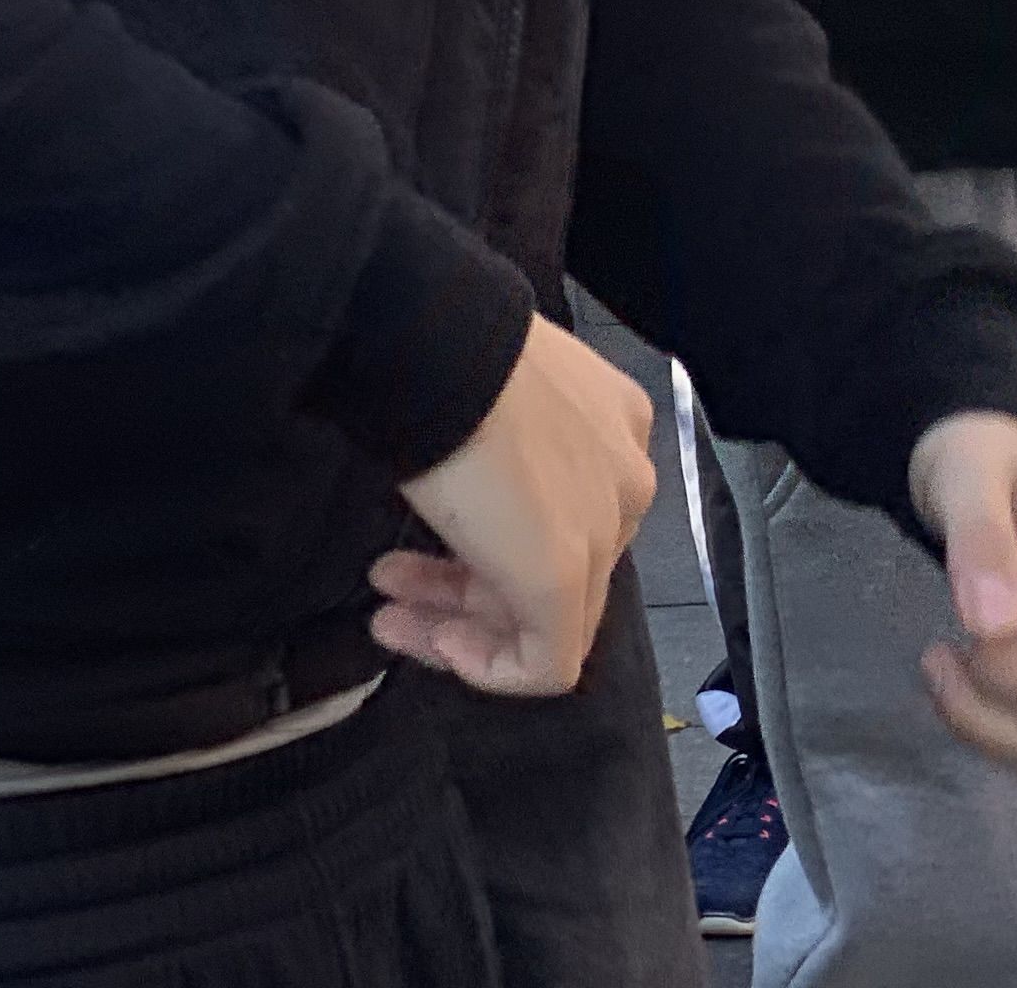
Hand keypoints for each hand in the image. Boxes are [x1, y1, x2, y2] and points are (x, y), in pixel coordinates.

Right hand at [370, 315, 657, 696]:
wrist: (441, 351)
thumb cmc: (448, 364)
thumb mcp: (487, 407)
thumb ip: (501, 455)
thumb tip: (464, 488)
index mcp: (616, 428)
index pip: (572, 517)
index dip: (494, 541)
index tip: (427, 549)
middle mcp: (625, 478)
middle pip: (561, 566)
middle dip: (469, 589)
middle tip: (395, 592)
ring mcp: (601, 529)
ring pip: (552, 615)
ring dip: (464, 624)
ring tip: (391, 614)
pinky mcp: (563, 577)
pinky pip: (549, 659)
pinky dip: (489, 666)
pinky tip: (432, 641)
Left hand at [905, 413, 1016, 787]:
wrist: (1002, 454)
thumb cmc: (982, 458)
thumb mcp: (967, 474)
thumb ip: (981, 540)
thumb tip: (993, 626)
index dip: (994, 685)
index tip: (947, 639)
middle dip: (984, 716)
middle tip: (938, 658)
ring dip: (994, 734)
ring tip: (955, 672)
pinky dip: (1010, 737)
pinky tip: (980, 688)